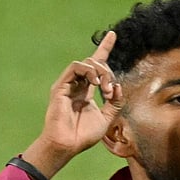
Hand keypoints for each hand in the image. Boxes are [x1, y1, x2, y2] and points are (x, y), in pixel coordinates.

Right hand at [22, 31, 124, 178]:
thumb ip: (115, 102)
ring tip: (104, 89)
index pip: (96, 66)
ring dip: (100, 73)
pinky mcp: (61, 86)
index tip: (113, 35)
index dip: (104, 49)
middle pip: (95, 64)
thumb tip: (118, 86)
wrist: (68, 144)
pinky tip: (95, 84)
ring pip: (87, 63)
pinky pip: (76, 67)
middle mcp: (77, 85)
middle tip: (110, 91)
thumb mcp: (107, 118)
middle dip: (108, 73)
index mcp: (87, 91)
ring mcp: (68, 84)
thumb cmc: (84, 135)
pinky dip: (89, 71)